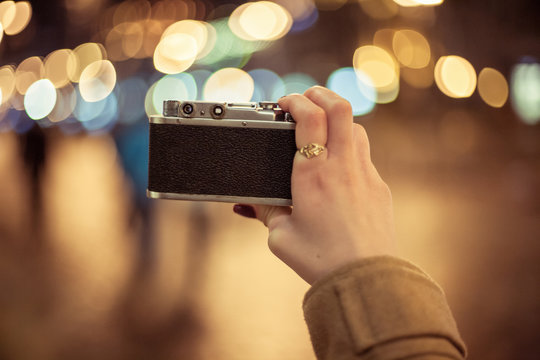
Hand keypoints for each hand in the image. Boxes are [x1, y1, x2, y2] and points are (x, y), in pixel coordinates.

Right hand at [234, 86, 396, 283]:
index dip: (295, 101)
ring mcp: (365, 175)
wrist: (364, 278)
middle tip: (305, 98)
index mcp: (313, 175)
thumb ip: (265, 213)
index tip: (284, 103)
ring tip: (321, 128)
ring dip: (337, 119)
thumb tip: (249, 203)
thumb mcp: (280, 237)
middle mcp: (342, 167)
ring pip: (356, 128)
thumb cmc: (320, 259)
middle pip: (340, 107)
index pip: (309, 117)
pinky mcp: (379, 188)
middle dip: (320, 94)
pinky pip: (364, 155)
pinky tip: (337, 165)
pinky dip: (349, 147)